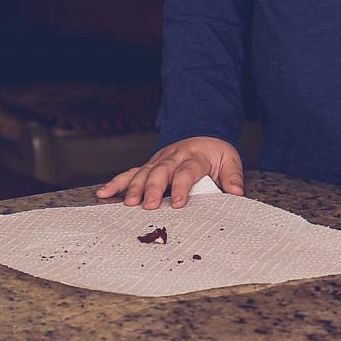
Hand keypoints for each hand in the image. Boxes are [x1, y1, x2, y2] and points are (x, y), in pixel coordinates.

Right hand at [97, 135, 243, 207]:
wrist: (203, 134)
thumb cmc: (215, 154)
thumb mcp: (230, 160)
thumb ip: (232, 177)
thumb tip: (236, 193)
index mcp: (195, 156)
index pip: (187, 171)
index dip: (182, 186)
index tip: (178, 203)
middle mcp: (174, 156)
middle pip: (161, 171)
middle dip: (153, 188)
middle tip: (148, 205)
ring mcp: (159, 160)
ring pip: (144, 172)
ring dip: (134, 187)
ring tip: (128, 203)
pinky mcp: (149, 165)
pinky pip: (131, 173)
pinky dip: (117, 182)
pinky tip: (104, 192)